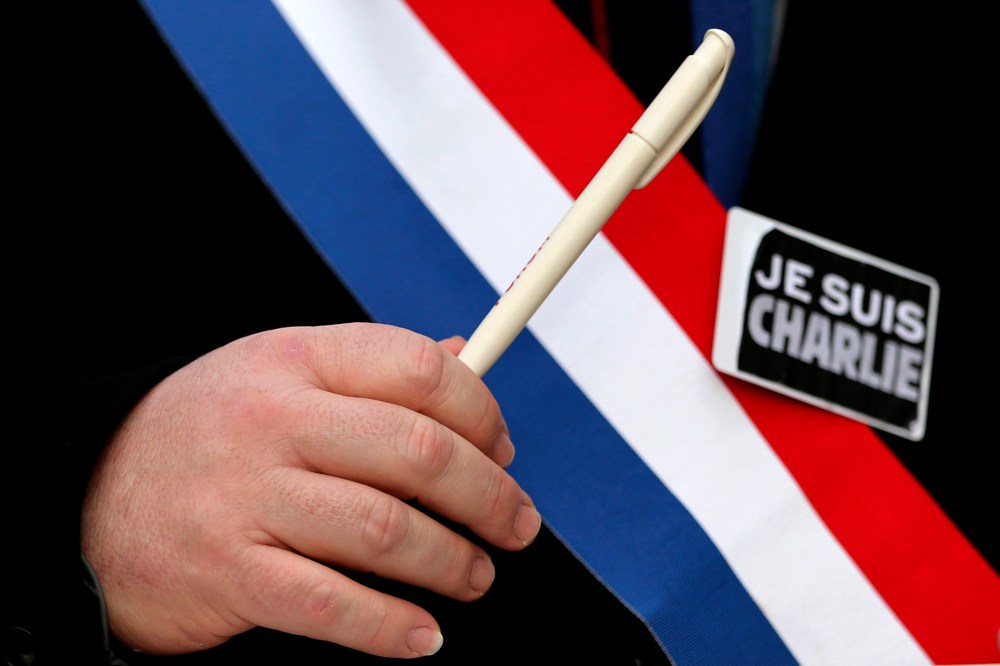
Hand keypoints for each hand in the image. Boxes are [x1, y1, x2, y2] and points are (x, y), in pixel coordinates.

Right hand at [81, 323, 540, 657]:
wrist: (90, 495)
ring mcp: (248, 497)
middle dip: (488, 494)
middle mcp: (273, 420)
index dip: (482, 410)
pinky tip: (424, 635)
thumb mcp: (281, 372)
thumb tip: (461, 357)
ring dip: (451, 561)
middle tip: (517, 524)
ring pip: (383, 530)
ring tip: (476, 575)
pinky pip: (330, 605)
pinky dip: (391, 627)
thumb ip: (370, 368)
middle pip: (415, 450)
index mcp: (296, 359)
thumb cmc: (210, 432)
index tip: (504, 448)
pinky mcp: (230, 572)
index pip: (416, 368)